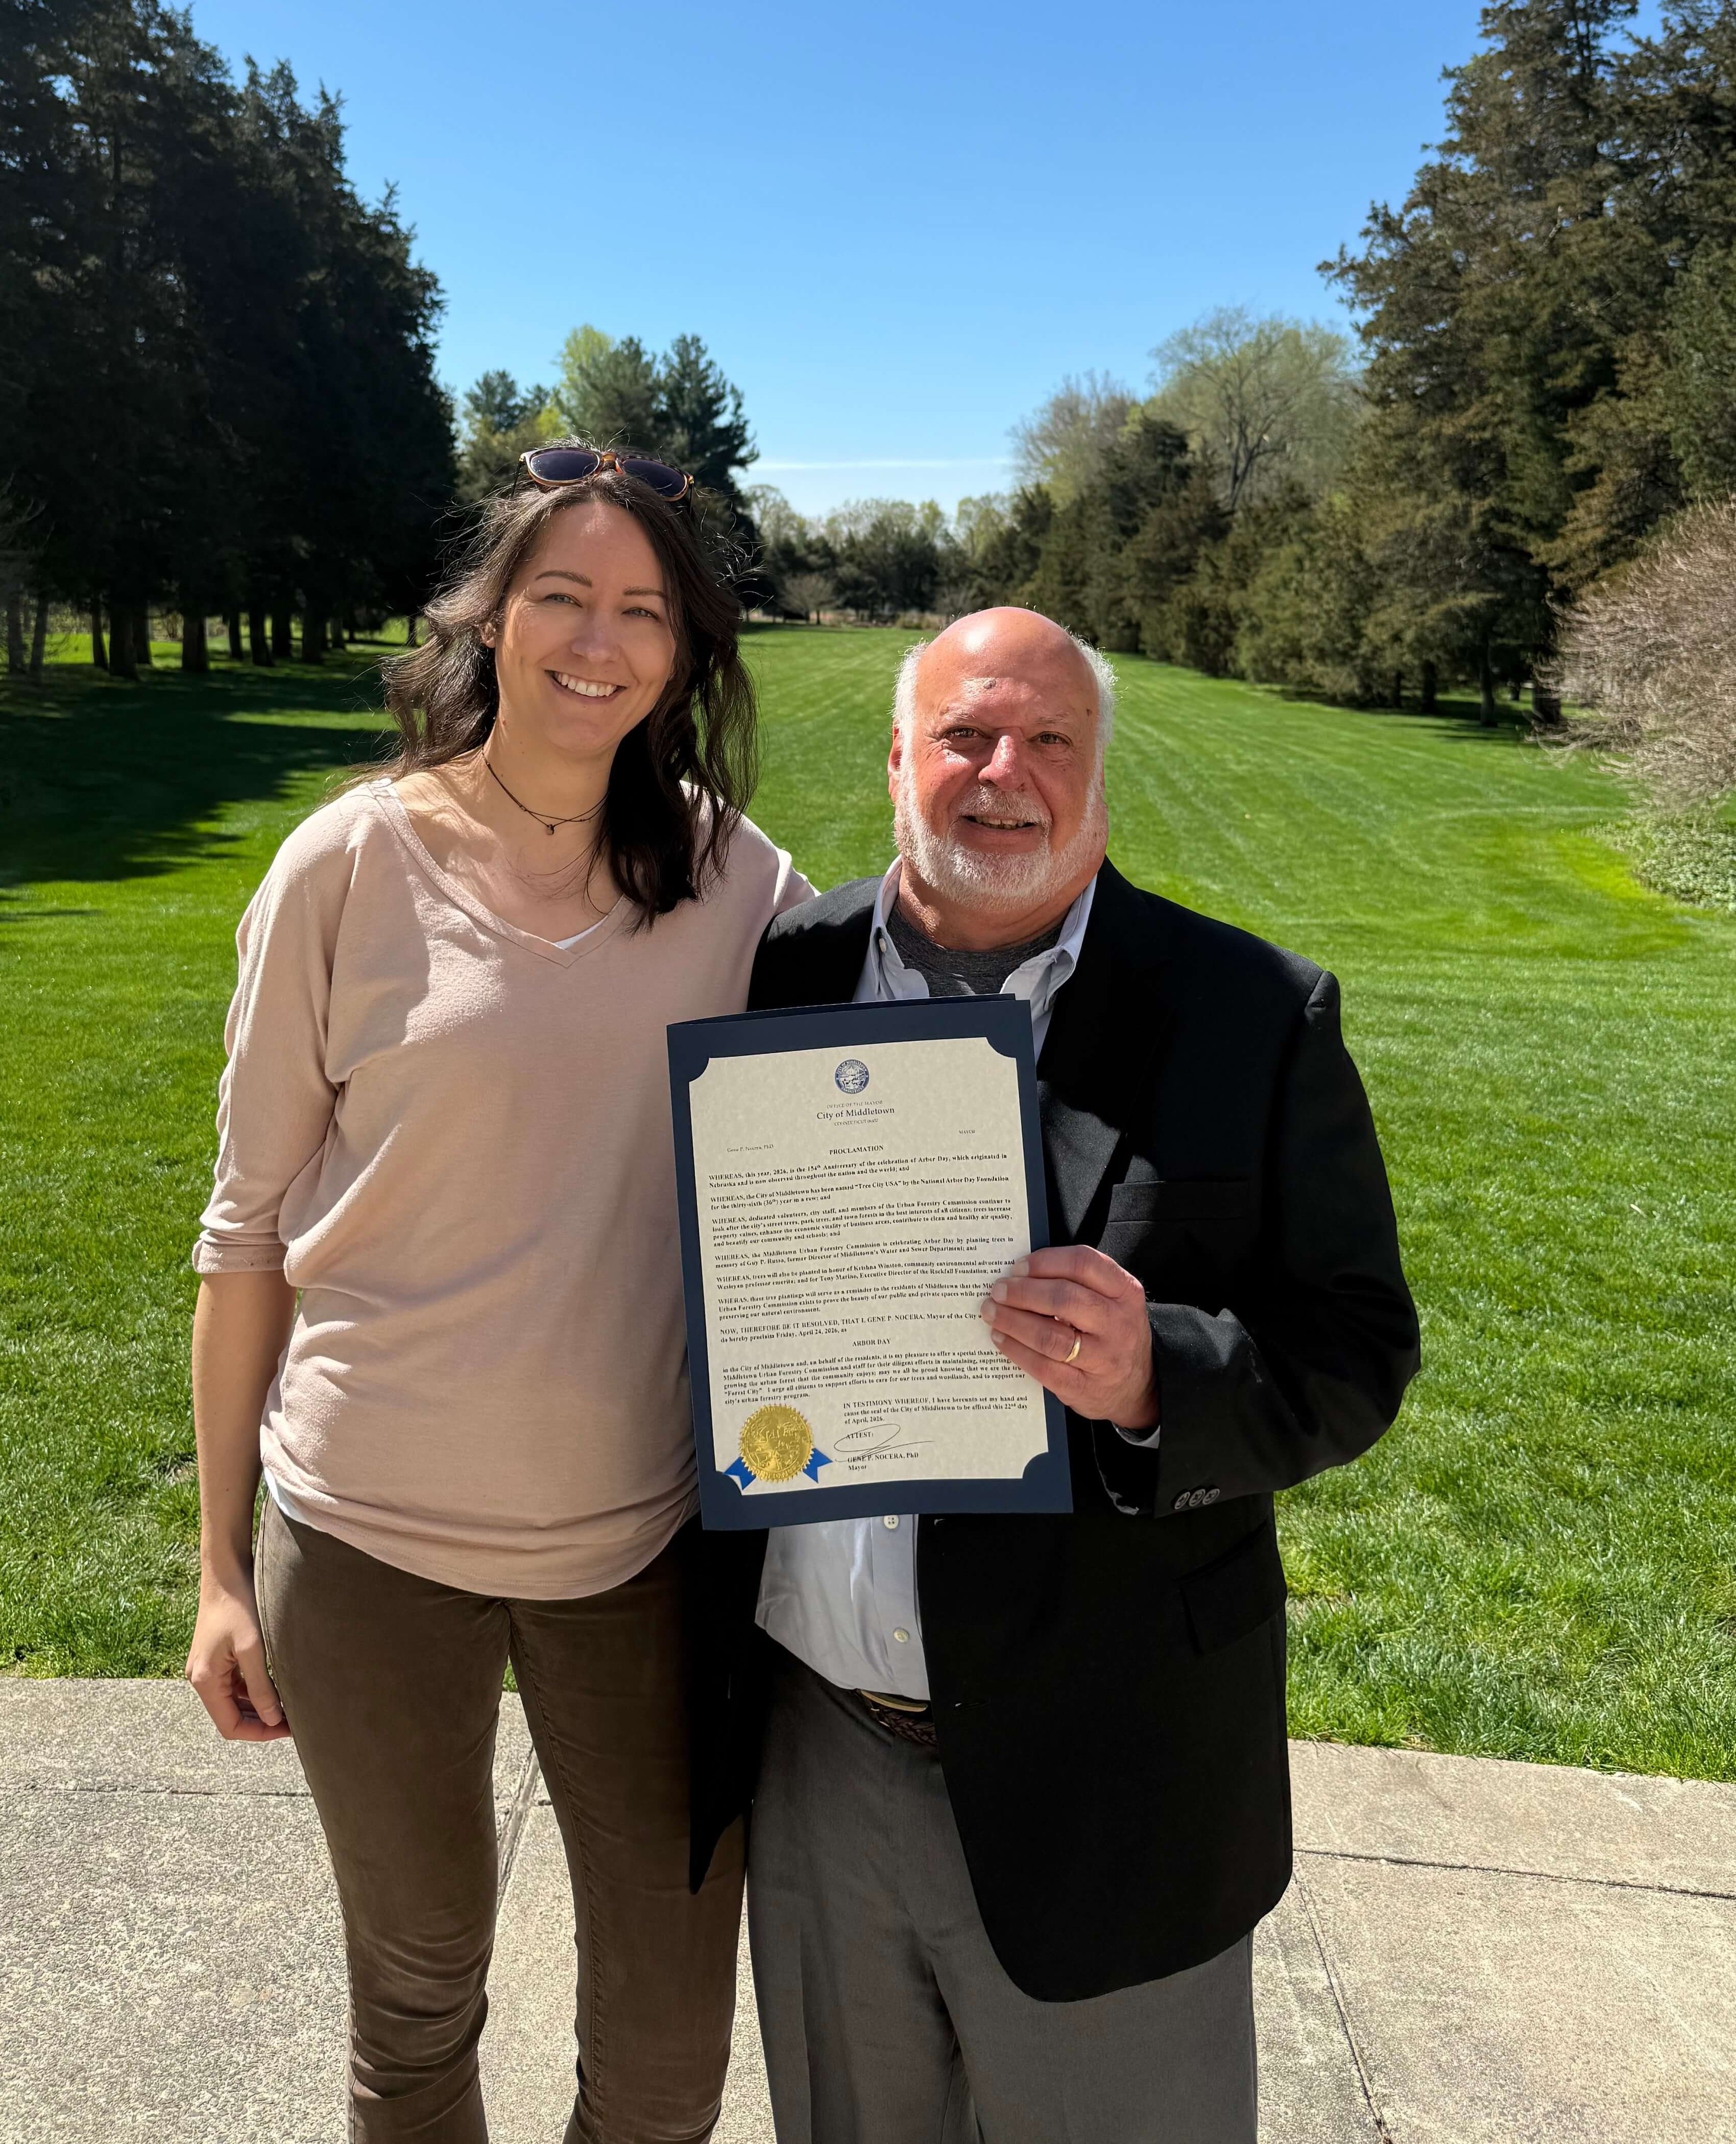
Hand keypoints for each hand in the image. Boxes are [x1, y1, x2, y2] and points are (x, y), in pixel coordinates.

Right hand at [186, 1572, 290, 1741]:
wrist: (226, 1572)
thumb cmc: (239, 1605)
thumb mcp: (253, 1648)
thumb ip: (261, 1687)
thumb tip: (273, 1719)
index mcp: (205, 1681)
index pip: (230, 1726)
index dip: (259, 1732)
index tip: (288, 1729)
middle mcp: (201, 1678)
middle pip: (231, 1716)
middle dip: (262, 1721)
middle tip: (295, 1719)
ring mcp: (208, 1668)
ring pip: (234, 1701)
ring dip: (259, 1706)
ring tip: (290, 1704)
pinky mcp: (217, 1657)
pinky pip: (235, 1684)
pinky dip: (254, 1690)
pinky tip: (277, 1685)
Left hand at [982, 1246, 1158, 1430]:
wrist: (1137, 1386)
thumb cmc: (1112, 1333)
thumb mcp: (1112, 1300)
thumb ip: (1079, 1283)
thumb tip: (1021, 1274)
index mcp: (1125, 1291)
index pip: (1084, 1264)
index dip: (1045, 1262)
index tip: (1018, 1266)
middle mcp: (1118, 1323)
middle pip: (1064, 1298)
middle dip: (1023, 1292)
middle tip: (998, 1291)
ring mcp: (1103, 1358)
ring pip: (1051, 1336)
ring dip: (1013, 1321)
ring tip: (992, 1312)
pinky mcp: (1084, 1387)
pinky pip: (1043, 1367)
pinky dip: (1016, 1350)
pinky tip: (1001, 1339)